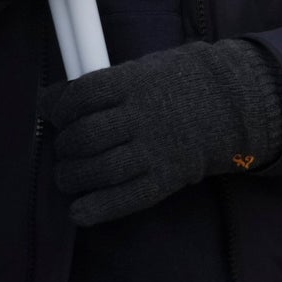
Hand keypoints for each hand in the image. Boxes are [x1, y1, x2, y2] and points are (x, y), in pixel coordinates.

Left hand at [43, 38, 281, 226]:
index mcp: (134, 83)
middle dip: (63, 146)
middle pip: (84, 136)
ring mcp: (154, 150)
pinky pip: (123, 199)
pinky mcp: (163, 180)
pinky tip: (78, 211)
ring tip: (68, 176)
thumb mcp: (144, 70)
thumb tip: (56, 101)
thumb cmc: (177, 85)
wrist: (230, 107)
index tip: (52, 112)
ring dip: (71, 177)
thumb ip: (105, 85)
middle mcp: (142, 117)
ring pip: (97, 169)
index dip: (58, 106)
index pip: (80, 96)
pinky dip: (94, 209)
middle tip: (63, 149)